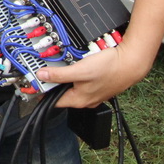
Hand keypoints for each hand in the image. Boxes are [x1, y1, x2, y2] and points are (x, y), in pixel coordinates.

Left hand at [35, 42, 152, 107]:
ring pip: (71, 86)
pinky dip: (74, 75)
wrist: (132, 63)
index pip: (52, 100)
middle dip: (51, 83)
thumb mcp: (80, 70)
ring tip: (57, 67)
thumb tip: (41, 76)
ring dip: (63, 78)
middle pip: (61, 93)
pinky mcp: (98, 84)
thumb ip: (60, 75)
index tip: (31, 84)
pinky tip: (74, 66)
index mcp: (78, 100)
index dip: (40, 92)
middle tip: (42, 71)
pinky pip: (80, 81)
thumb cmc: (110, 68)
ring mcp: (92, 93)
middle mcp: (85, 100)